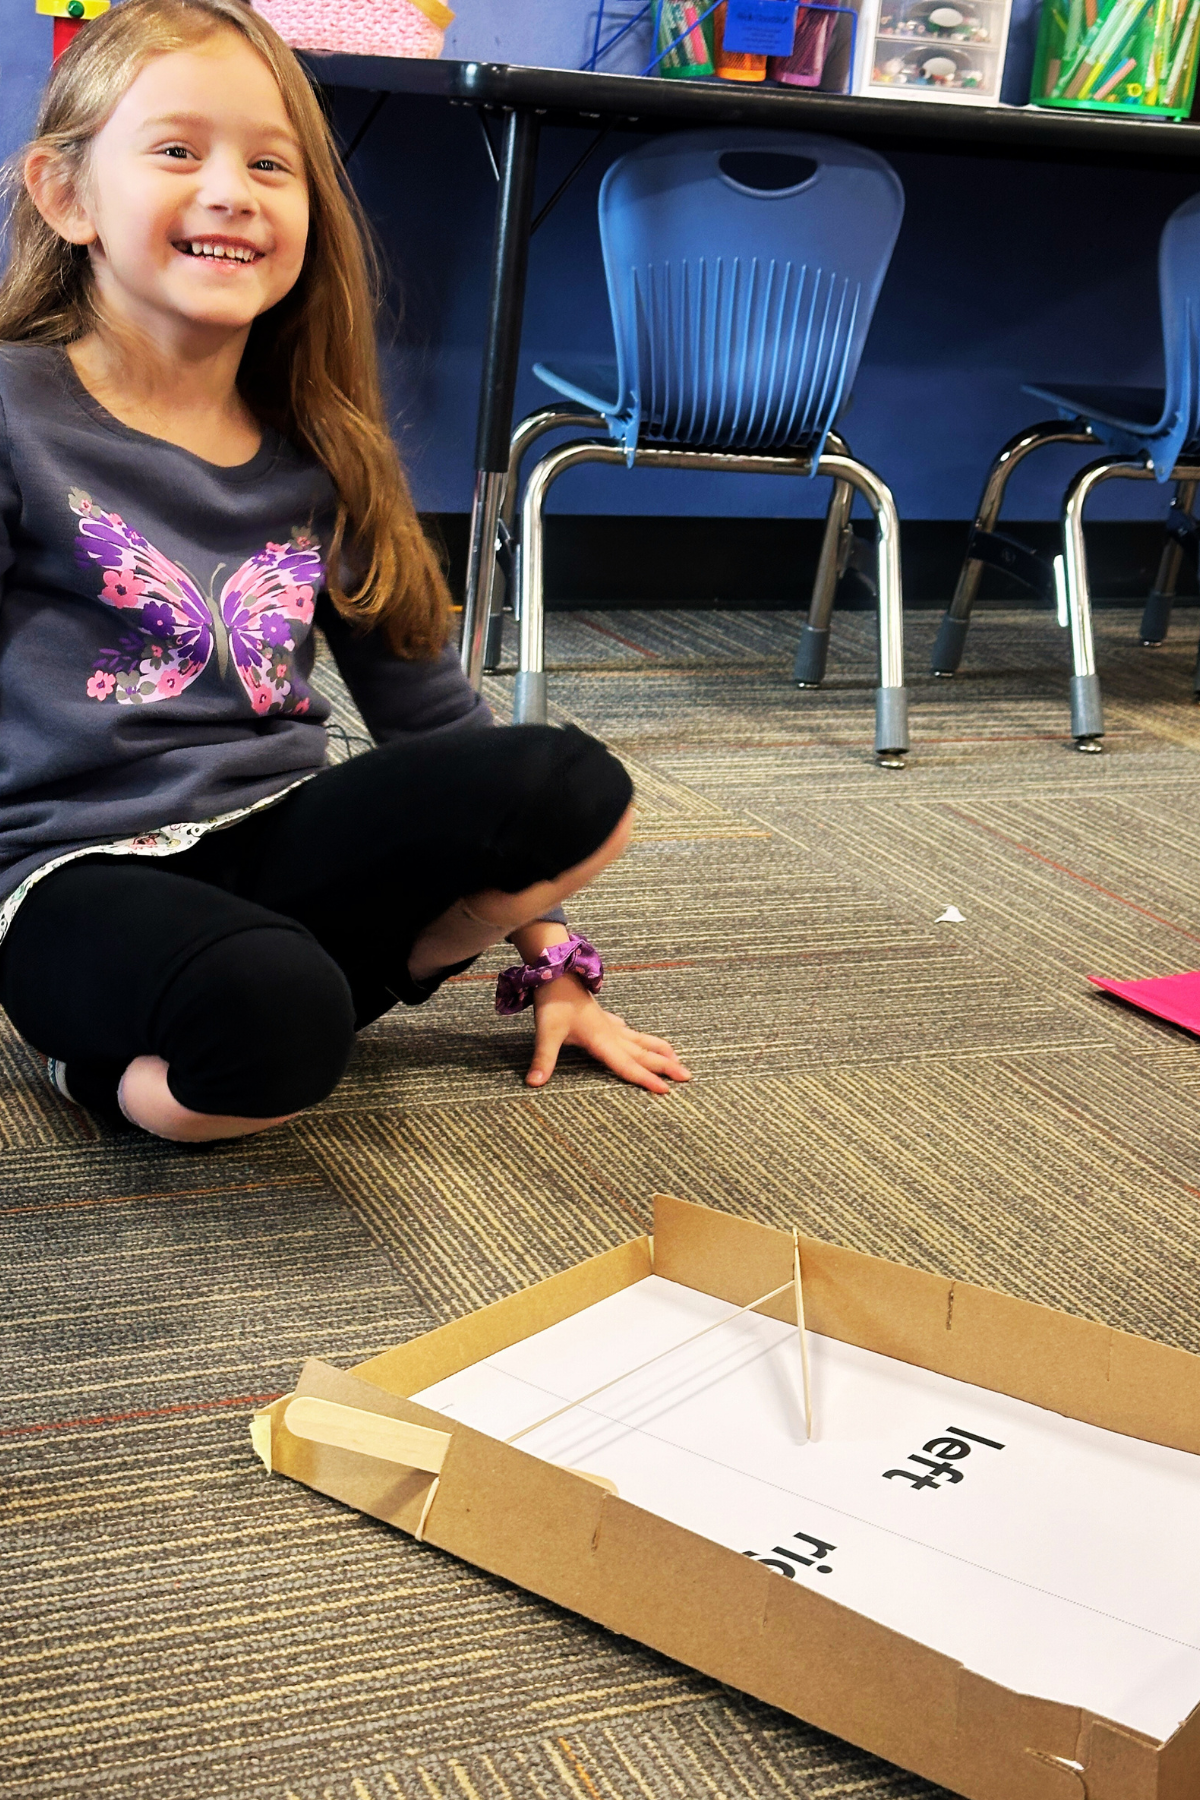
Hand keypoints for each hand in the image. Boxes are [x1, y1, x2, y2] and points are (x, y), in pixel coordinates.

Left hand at [525, 972, 690, 1093]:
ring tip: (677, 1060)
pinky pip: (629, 1032)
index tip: (667, 1090)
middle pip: (644, 1054)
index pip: (628, 1065)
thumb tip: (533, 1083)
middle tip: (688, 1077)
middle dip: (666, 1067)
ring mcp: (610, 1025)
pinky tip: (639, 1038)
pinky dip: (641, 1039)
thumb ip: (544, 1059)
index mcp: (602, 1040)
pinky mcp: (604, 1018)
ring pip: (641, 1041)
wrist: (557, 973)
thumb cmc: (553, 1002)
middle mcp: (612, 1034)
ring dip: (660, 1051)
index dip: (647, 1079)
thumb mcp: (546, 1033)